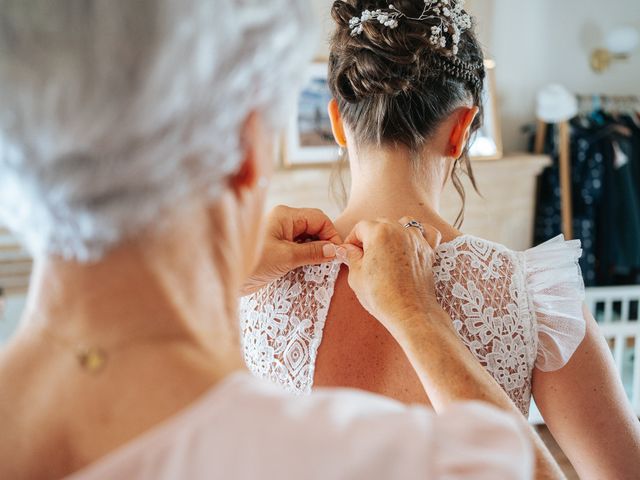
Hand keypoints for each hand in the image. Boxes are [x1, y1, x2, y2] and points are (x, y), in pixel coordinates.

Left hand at [241, 205, 342, 295]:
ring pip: (308, 237)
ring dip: (317, 249)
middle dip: (325, 241)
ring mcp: (280, 234)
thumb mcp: (286, 257)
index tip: (338, 253)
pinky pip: (300, 247)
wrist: (230, 278)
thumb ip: (312, 252)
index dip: (331, 234)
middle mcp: (284, 221)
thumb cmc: (253, 263)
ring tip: (322, 265)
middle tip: (332, 261)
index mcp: (285, 215)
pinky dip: (308, 255)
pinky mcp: (278, 248)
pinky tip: (311, 266)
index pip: (319, 218)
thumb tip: (335, 250)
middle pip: (315, 226)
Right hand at [342, 217, 445, 337]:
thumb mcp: (356, 276)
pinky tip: (411, 243)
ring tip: (385, 248)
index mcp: (379, 232)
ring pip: (402, 223)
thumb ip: (351, 257)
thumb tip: (346, 249)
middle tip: (363, 256)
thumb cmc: (381, 296)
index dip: (352, 240)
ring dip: (392, 231)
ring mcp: (416, 239)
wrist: (410, 313)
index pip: (360, 227)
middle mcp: (399, 230)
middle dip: (369, 235)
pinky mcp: (428, 251)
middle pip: (380, 223)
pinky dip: (419, 234)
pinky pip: (426, 232)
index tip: (350, 253)